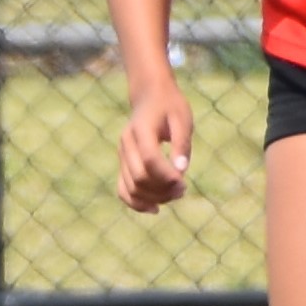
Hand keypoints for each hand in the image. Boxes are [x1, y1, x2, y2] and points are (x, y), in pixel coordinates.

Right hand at [114, 80, 194, 210]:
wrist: (149, 96)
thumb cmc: (170, 105)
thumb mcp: (182, 119)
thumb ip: (181, 144)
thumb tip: (180, 170)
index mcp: (141, 129)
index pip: (150, 159)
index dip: (167, 175)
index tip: (184, 182)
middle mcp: (126, 144)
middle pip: (139, 177)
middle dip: (162, 189)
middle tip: (183, 190)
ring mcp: (122, 155)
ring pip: (131, 187)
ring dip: (153, 198)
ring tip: (174, 195)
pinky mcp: (123, 164)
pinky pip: (123, 190)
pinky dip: (136, 203)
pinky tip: (155, 209)